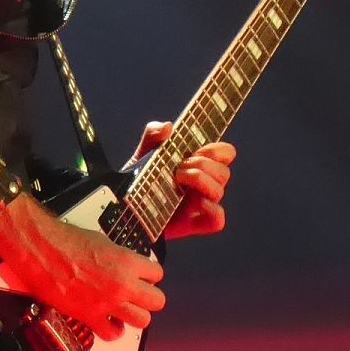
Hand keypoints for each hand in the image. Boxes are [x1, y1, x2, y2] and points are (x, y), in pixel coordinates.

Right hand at [0, 192, 166, 339]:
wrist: (41, 250)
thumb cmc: (65, 240)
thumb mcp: (102, 241)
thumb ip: (119, 258)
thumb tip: (124, 265)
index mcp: (127, 261)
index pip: (157, 274)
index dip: (149, 276)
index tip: (142, 277)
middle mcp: (122, 284)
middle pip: (157, 301)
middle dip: (148, 298)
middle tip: (137, 295)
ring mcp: (108, 303)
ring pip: (142, 320)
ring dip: (134, 315)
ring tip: (125, 310)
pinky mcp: (90, 316)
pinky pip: (113, 334)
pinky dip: (112, 330)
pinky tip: (107, 322)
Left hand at [129, 120, 234, 240]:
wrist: (124, 208)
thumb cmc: (138, 180)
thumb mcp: (142, 154)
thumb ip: (152, 135)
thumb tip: (168, 127)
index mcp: (198, 165)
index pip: (225, 154)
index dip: (218, 150)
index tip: (198, 150)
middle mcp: (203, 184)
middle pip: (224, 172)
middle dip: (204, 164)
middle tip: (180, 166)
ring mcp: (200, 205)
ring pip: (219, 191)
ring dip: (201, 180)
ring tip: (178, 178)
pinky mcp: (194, 224)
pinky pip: (217, 220)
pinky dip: (212, 209)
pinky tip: (195, 202)